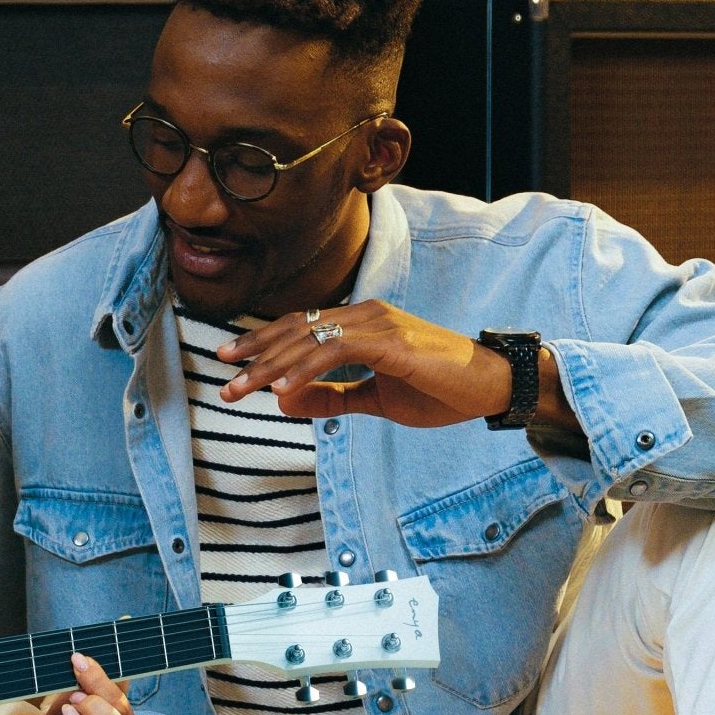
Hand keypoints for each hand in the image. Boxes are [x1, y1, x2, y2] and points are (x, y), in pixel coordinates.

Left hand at [215, 299, 512, 427]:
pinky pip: (338, 351)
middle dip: (255, 354)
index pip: (300, 328)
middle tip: (223, 377)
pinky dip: (306, 369)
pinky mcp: (393, 342)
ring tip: (242, 387)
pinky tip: (283, 388)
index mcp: (361, 323)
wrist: (491, 387)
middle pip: (296, 330)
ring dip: (272, 365)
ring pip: (310, 339)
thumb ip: (334, 397)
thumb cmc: (439, 389)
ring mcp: (379, 324)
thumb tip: (288, 399)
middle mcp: (365, 315)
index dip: (262, 342)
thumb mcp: (376, 399)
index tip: (230, 360)